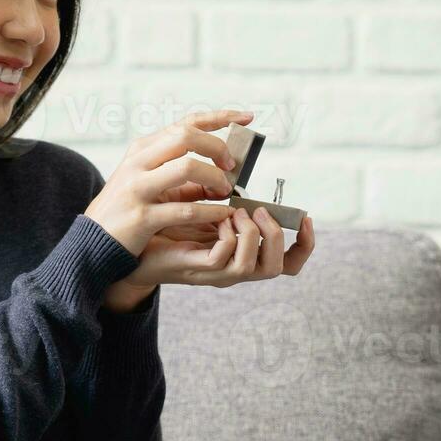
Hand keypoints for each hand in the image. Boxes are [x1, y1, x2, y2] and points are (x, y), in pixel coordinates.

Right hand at [85, 109, 249, 255]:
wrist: (93, 243)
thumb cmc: (128, 210)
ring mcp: (138, 188)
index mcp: (143, 149)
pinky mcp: (142, 216)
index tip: (248, 117)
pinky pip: (185, 209)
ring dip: (216, 178)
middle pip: (187, 136)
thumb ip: (183, 177)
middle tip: (232, 166)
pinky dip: (210, 211)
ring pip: (188, 167)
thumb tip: (223, 176)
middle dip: (217, 148)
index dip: (220, 117)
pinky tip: (222, 215)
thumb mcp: (151, 184)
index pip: (186, 123)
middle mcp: (139, 162)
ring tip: (225, 192)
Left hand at [101, 183, 317, 311]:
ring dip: (252, 234)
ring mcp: (219, 271)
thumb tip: (236, 168)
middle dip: (278, 237)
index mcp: (244, 253)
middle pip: (279, 268)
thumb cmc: (169, 224)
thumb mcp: (205, 208)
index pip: (290, 263)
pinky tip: (218, 216)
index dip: (306, 245)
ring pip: (255, 267)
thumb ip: (226, 198)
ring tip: (238, 211)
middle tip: (261, 211)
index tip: (306, 217)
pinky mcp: (199, 268)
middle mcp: (236, 266)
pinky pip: (225, 256)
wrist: (134, 244)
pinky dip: (228, 234)